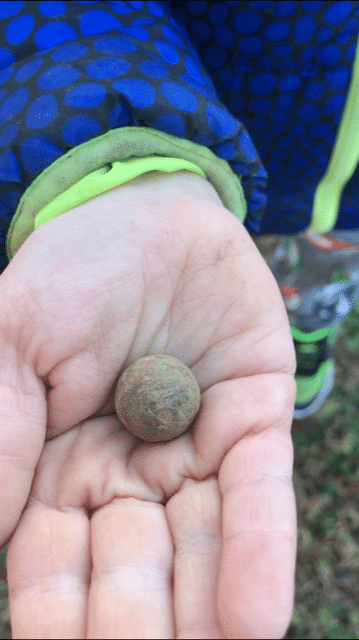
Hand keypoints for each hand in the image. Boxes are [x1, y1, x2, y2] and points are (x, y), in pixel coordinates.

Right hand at [0, 171, 296, 637]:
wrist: (146, 214)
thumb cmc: (71, 273)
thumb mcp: (14, 336)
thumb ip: (2, 427)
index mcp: (61, 467)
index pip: (55, 562)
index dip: (59, 615)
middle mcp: (130, 472)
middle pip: (133, 570)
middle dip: (136, 626)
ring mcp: (196, 449)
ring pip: (201, 545)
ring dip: (205, 613)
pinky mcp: (255, 419)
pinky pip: (258, 490)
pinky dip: (258, 548)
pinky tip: (257, 617)